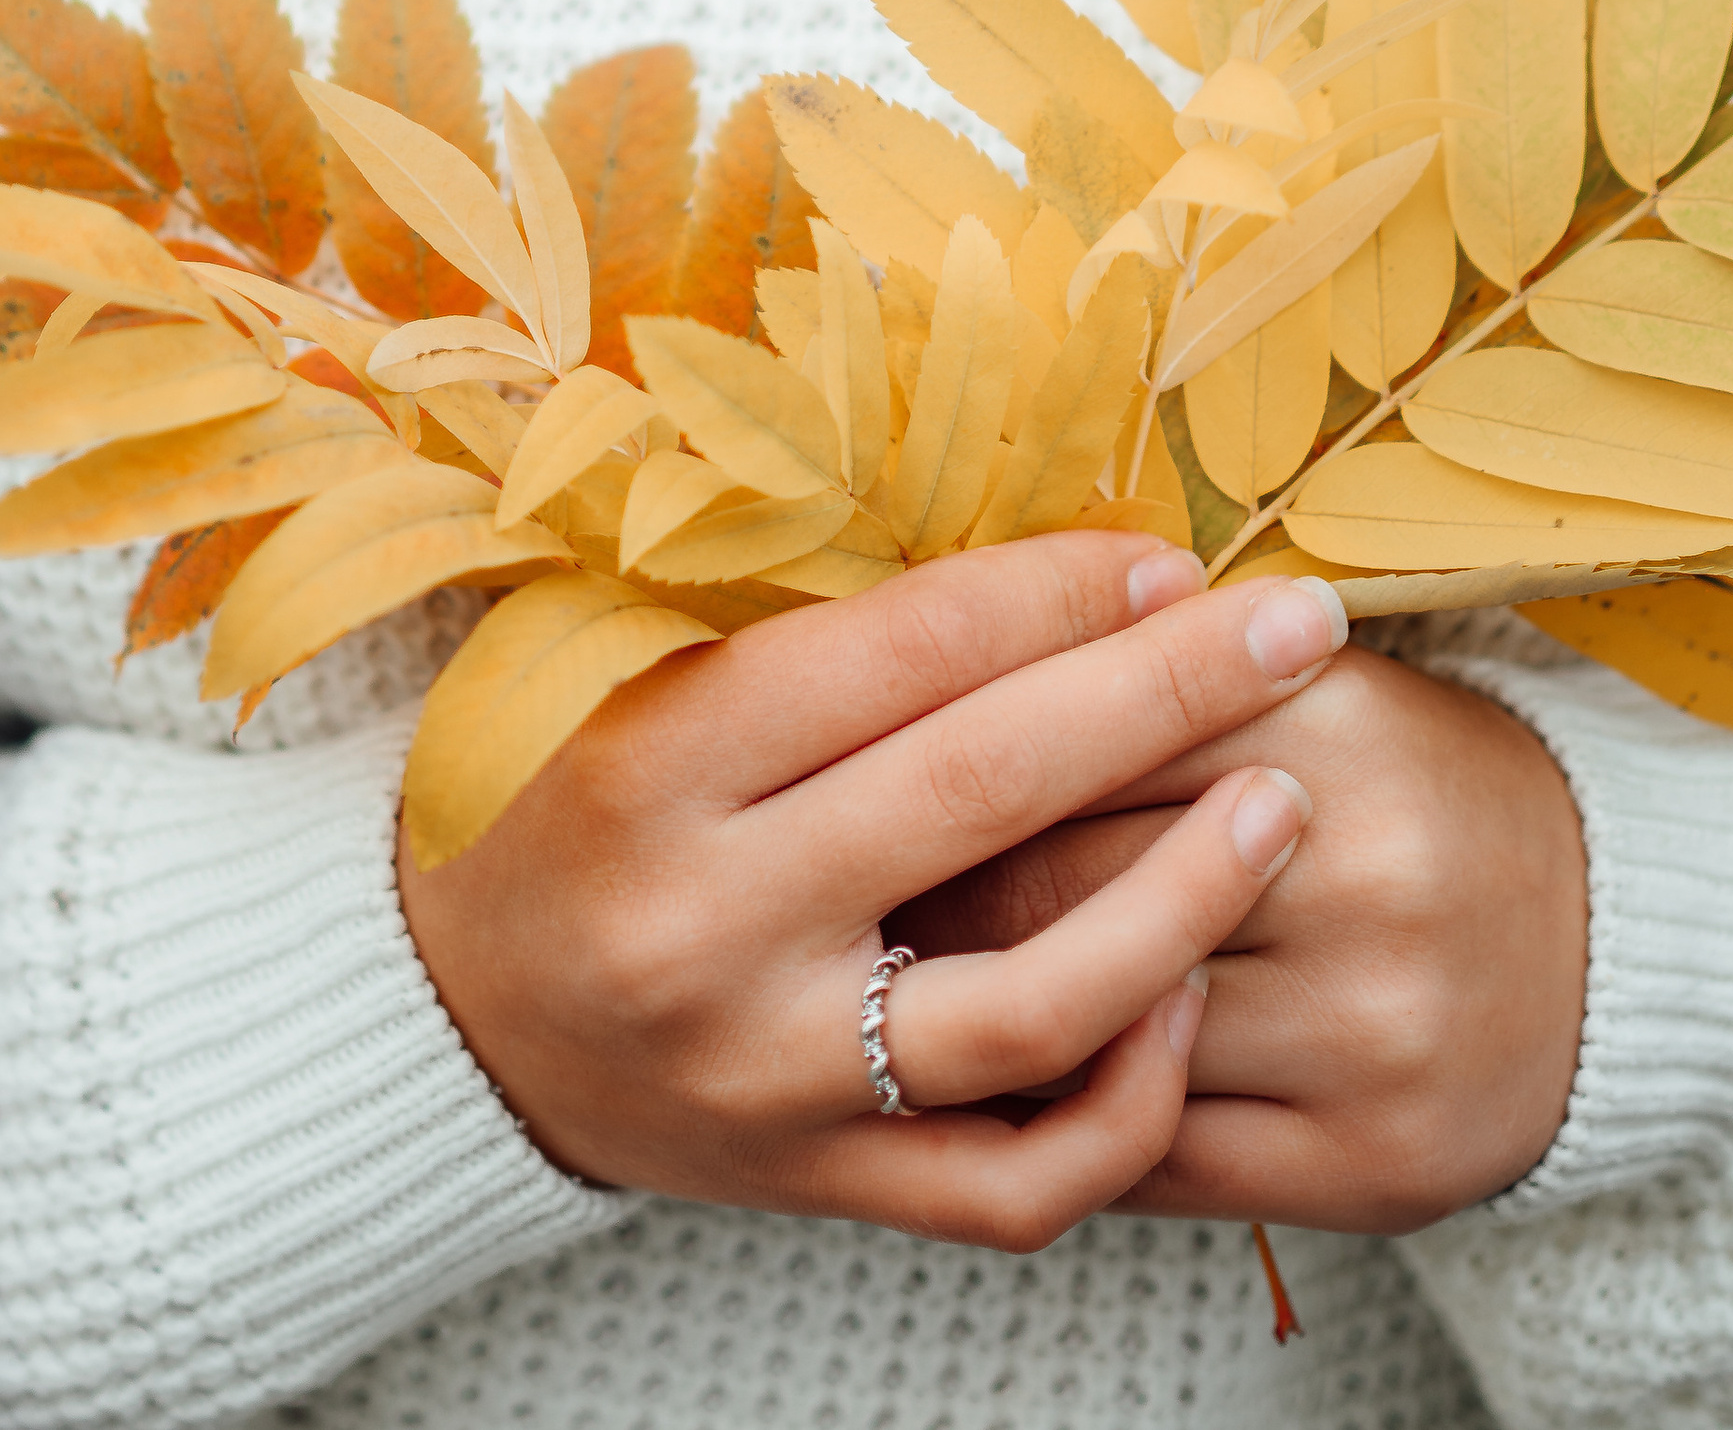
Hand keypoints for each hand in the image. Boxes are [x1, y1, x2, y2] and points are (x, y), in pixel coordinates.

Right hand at [396, 537, 1350, 1248]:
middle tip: (1290, 623)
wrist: (443, 1013)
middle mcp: (711, 926)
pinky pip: (1016, 1177)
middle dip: (1163, 693)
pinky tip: (1189, 995)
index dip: (1050, 593)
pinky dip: (1127, 1097)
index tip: (1165, 552)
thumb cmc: (561, 795)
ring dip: (1184, 899)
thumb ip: (797, 620)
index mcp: (652, 766)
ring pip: (1032, 1006)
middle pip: (983, 793)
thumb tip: (1031, 545)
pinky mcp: (820, 1187)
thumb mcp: (623, 670)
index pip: (897, 657)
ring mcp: (773, 1077)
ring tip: (1282, 806)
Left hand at [891, 642, 1586, 1230]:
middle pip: (1059, 880)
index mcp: (1322, 719)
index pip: (1067, 725)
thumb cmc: (1397, 782)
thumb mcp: (1295, 684)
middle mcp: (1359, 870)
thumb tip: (915, 680)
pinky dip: (1061, 1117)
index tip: (846, 757)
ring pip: (1094, 1029)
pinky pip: (1154, 1153)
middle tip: (831, 874)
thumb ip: (1134, 673)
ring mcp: (1370, 1029)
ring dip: (970, 1009)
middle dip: (927, 883)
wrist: (1605, 939)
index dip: (937, 745)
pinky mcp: (1372, 1164)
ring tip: (885, 975)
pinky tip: (1000, 1081)